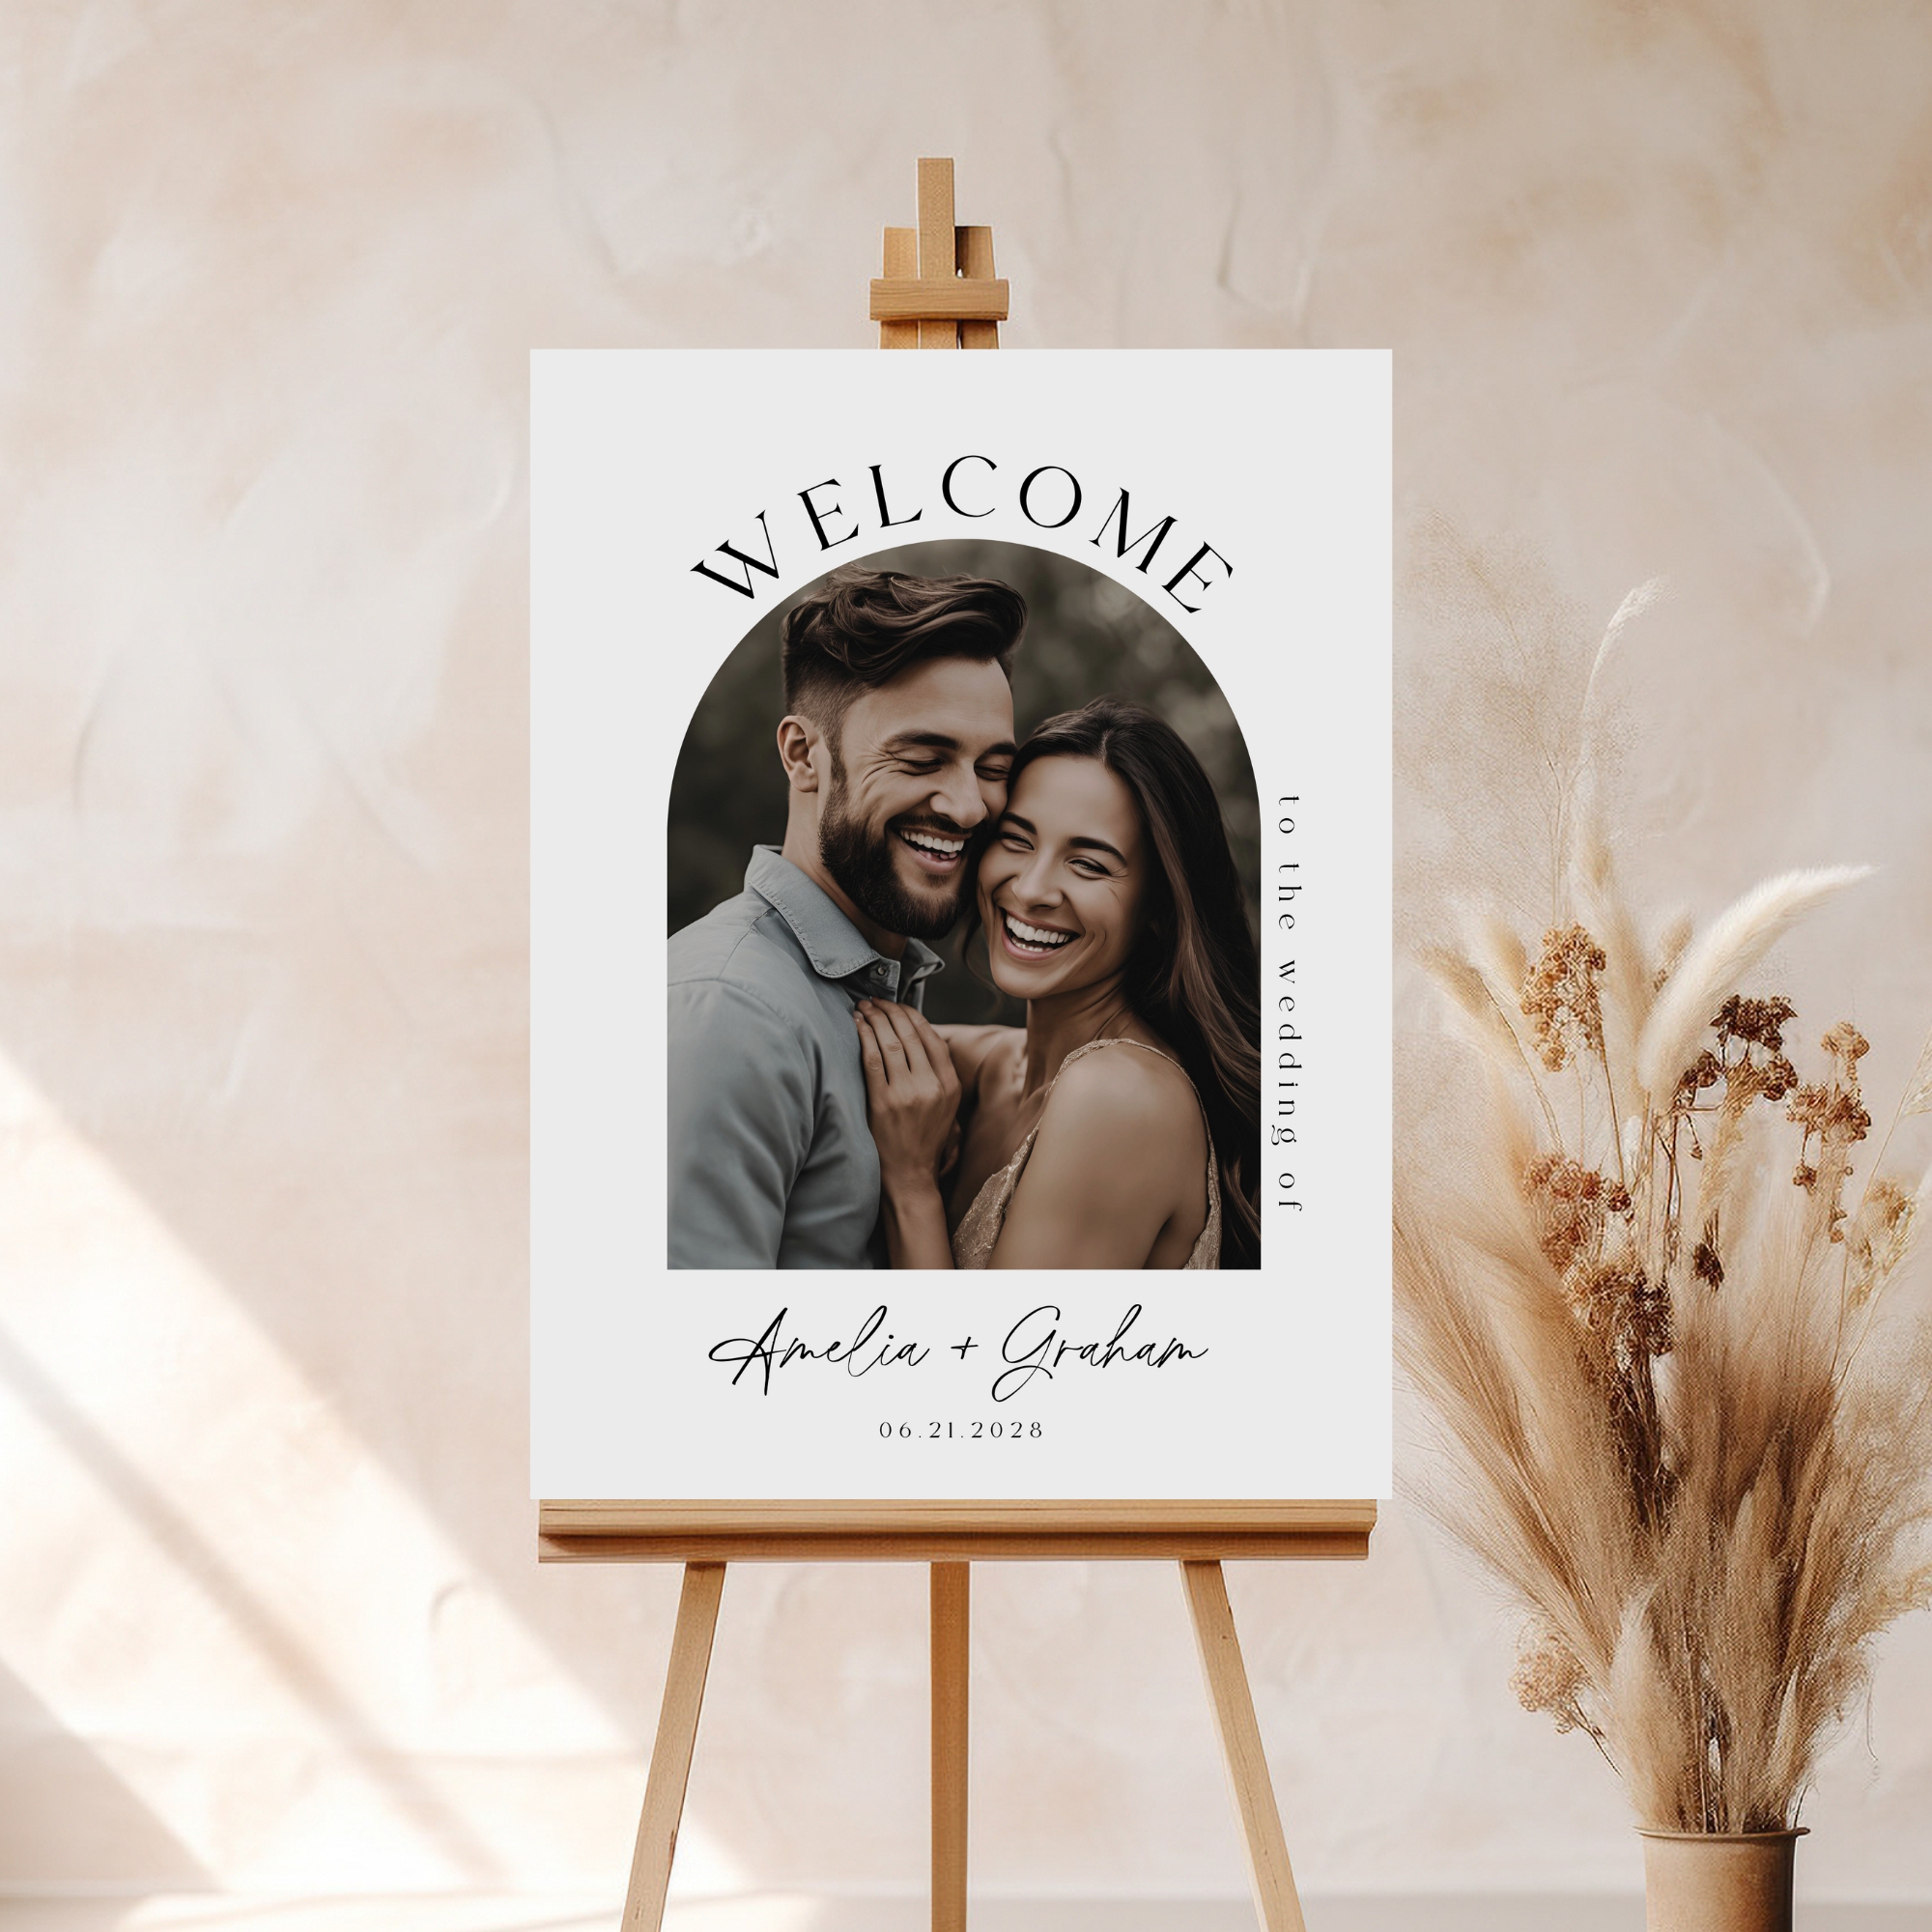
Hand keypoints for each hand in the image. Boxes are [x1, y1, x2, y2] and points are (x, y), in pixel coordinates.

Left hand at [855, 999, 960, 1192]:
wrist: (910, 1175)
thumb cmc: (923, 1139)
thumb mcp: (945, 1106)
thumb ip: (936, 1073)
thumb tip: (917, 1036)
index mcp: (949, 1084)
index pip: (931, 1037)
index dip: (911, 1015)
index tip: (896, 1004)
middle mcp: (931, 1085)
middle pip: (909, 1035)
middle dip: (890, 1011)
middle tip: (875, 999)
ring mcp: (906, 1093)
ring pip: (889, 1042)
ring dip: (874, 1019)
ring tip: (864, 1007)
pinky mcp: (883, 1102)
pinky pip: (871, 1059)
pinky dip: (863, 1037)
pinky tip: (857, 1025)